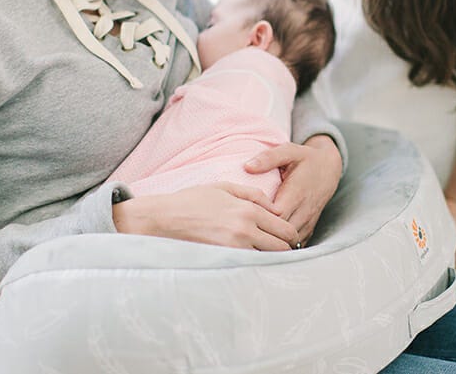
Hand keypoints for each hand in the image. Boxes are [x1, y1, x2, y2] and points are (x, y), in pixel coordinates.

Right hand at [113, 183, 297, 250]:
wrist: (164, 218)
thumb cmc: (192, 200)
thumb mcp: (224, 188)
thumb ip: (253, 194)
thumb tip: (274, 207)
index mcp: (248, 210)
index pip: (284, 229)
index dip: (291, 236)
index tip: (290, 239)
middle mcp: (245, 230)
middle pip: (281, 248)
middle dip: (285, 249)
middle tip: (282, 250)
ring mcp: (234, 249)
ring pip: (267, 261)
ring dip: (270, 259)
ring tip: (267, 257)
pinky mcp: (223, 261)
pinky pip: (248, 267)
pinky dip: (253, 266)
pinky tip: (251, 262)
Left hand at [244, 135, 341, 244]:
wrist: (329, 169)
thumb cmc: (306, 159)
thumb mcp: (289, 151)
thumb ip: (269, 158)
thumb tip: (247, 166)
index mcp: (297, 193)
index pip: (277, 215)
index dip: (260, 217)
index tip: (244, 214)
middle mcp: (304, 211)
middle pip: (281, 232)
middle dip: (263, 232)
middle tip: (242, 230)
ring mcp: (308, 222)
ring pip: (289, 241)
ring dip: (271, 241)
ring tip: (251, 238)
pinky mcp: (309, 229)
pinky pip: (295, 243)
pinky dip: (281, 245)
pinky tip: (265, 242)